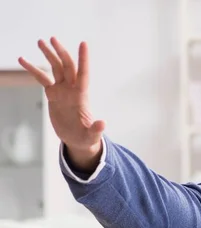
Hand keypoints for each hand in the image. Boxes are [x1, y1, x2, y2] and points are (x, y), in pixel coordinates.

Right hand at [18, 38, 103, 159]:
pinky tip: (23, 59)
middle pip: (67, 66)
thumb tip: (103, 123)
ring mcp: (62, 91)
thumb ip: (96, 129)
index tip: (83, 43)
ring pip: (55, 68)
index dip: (84, 59)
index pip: (83, 74)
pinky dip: (33, 69)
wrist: (77, 140)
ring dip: (49, 55)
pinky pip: (42, 79)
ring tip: (40, 41)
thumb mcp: (91, 136)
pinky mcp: (53, 95)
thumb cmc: (87, 138)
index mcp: (82, 96)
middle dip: (60, 52)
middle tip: (52, 39)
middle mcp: (72, 90)